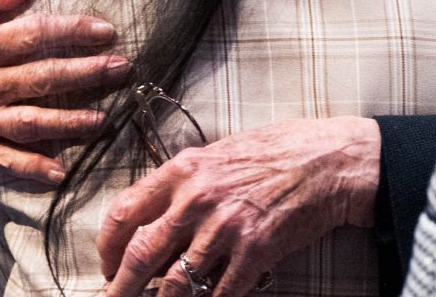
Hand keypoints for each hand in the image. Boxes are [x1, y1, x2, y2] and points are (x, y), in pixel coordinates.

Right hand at [0, 0, 132, 182]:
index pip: (33, 35)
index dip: (71, 31)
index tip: (106, 30)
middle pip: (42, 76)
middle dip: (85, 73)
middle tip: (121, 68)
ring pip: (30, 119)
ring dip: (68, 121)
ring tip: (101, 120)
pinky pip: (4, 158)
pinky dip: (31, 167)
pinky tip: (60, 172)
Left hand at [97, 116, 380, 296]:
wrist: (327, 160)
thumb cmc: (275, 152)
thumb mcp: (219, 153)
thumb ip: (184, 182)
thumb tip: (154, 215)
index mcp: (183, 169)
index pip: (125, 212)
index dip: (107, 246)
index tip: (107, 263)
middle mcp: (198, 198)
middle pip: (141, 254)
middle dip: (121, 286)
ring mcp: (226, 227)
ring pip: (175, 282)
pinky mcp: (255, 251)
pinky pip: (220, 293)